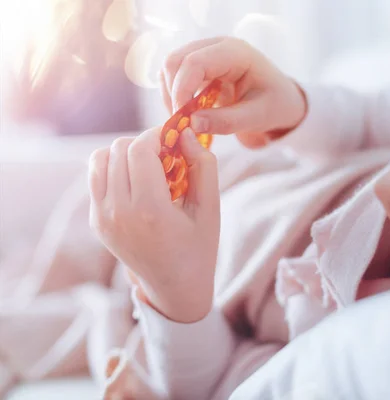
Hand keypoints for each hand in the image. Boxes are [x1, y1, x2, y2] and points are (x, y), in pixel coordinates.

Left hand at [88, 128, 219, 322]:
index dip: (157, 135)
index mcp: (150, 210)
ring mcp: (102, 218)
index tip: (174, 138)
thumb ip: (204, 165)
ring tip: (148, 167)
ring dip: (124, 154)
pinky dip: (113, 170)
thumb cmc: (199, 246)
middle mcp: (119, 212)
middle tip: (165, 155)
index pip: (139, 150)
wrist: (174, 287)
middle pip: (117, 150)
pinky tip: (137, 183)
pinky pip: (95, 178)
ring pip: (99, 159)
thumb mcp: (211, 207)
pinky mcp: (96, 222)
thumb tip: (185, 133)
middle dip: (143, 144)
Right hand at [160, 36, 306, 148]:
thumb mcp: (258, 117)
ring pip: (170, 67)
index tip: (183, 120)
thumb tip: (191, 123)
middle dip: (173, 93)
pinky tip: (187, 113)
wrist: (282, 101)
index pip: (195, 63)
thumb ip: (227, 121)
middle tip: (182, 124)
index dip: (182, 91)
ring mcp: (206, 52)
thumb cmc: (276, 105)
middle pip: (175, 61)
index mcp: (236, 52)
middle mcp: (217, 46)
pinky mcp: (199, 65)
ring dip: (171, 94)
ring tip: (186, 121)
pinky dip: (173, 94)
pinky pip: (174, 75)